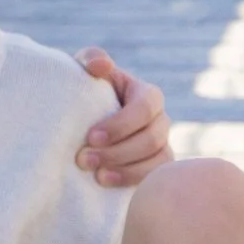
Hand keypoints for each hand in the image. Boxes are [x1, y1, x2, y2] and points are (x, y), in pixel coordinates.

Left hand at [75, 51, 170, 186]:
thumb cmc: (86, 91)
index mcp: (148, 95)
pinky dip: (131, 182)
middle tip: (83, 159)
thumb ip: (92, 59)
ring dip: (126, 170)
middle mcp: (160, 122)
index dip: (122, 124)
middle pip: (152, 138)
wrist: (82, 123)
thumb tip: (100, 66)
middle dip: (118, 151)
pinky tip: (105, 184)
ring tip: (96, 175)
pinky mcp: (153, 170)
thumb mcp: (85, 70)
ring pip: (156, 161)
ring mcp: (160, 147)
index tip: (91, 136)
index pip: (146, 107)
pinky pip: (153, 179)